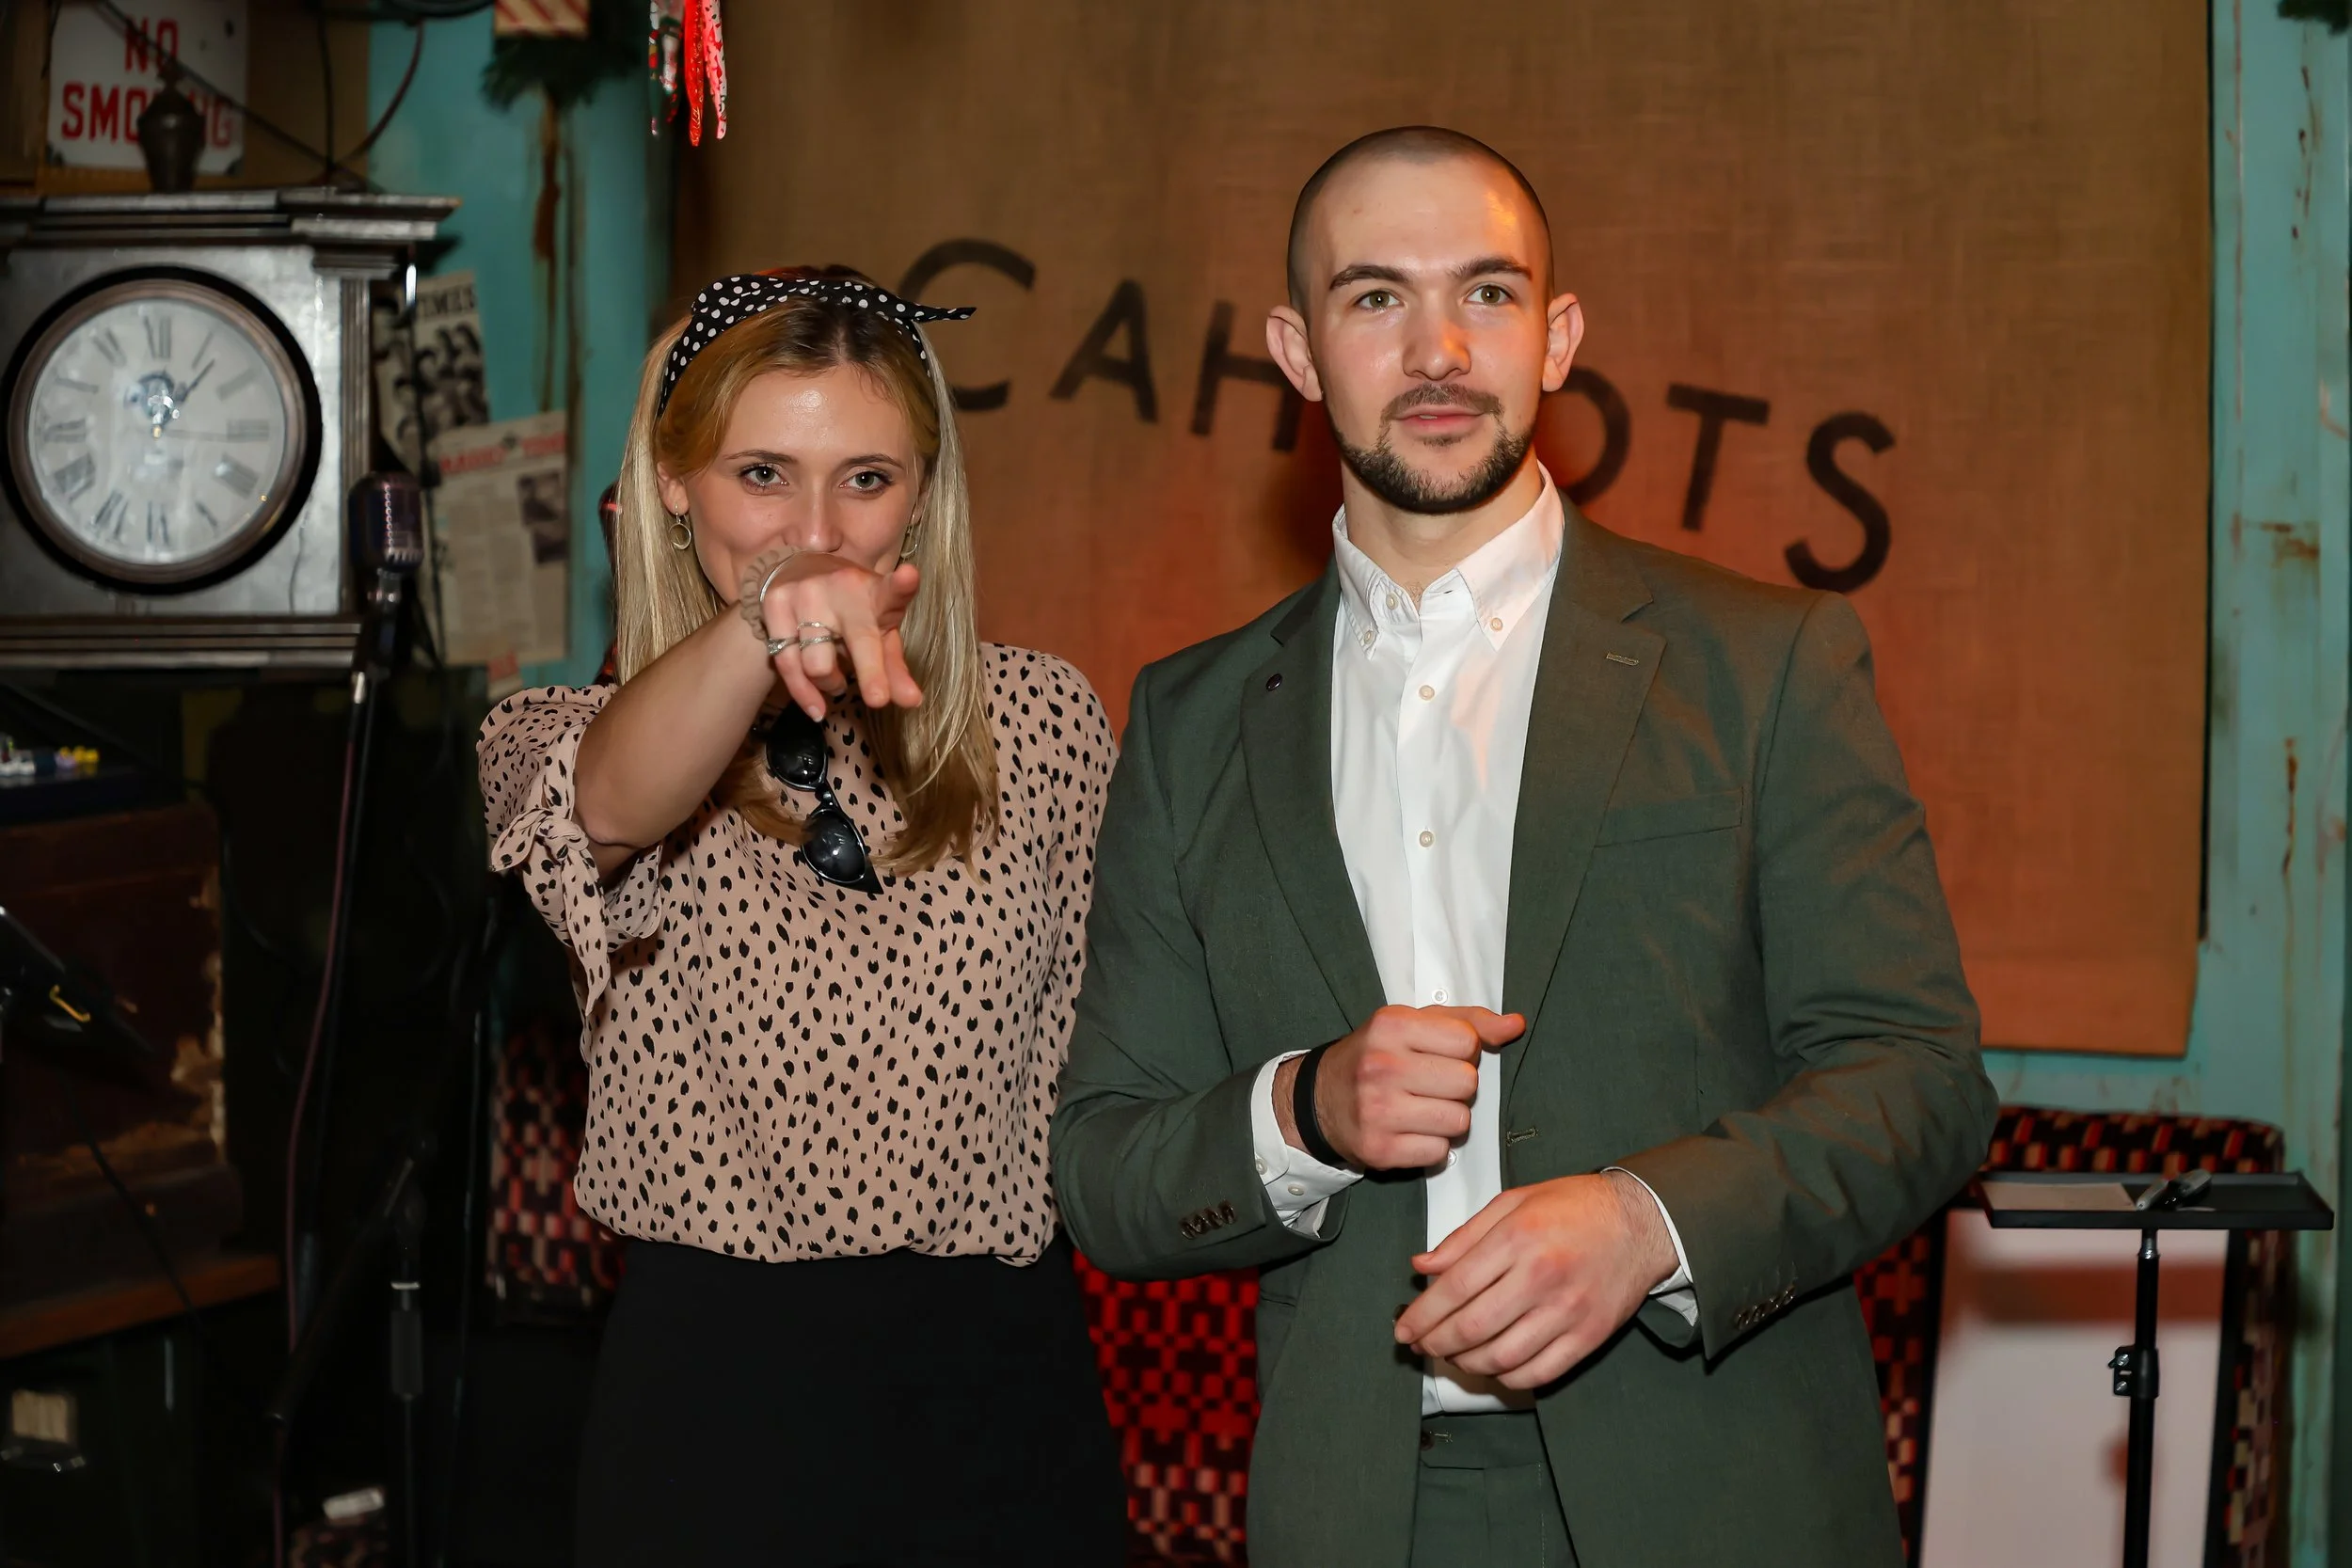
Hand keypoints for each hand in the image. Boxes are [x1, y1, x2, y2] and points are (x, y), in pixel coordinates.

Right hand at [757, 552, 924, 718]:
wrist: (800, 568)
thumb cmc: (852, 610)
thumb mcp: (878, 631)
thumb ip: (894, 667)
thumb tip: (912, 702)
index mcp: (875, 592)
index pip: (891, 590)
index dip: (902, 585)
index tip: (909, 577)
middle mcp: (841, 588)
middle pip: (858, 639)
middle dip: (871, 672)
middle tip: (878, 699)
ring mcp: (806, 595)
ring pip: (817, 663)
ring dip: (831, 683)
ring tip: (837, 682)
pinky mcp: (775, 604)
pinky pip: (786, 663)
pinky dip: (804, 693)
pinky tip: (817, 707)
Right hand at [1274, 1005, 1520, 1170]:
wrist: (1319, 1100)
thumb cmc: (1378, 1056)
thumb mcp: (1415, 1024)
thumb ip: (1469, 1021)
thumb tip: (1515, 1025)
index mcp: (1391, 1025)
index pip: (1467, 1041)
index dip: (1462, 1051)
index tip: (1438, 1055)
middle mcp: (1382, 1066)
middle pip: (1467, 1083)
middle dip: (1457, 1087)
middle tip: (1430, 1085)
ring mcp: (1378, 1110)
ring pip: (1459, 1121)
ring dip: (1448, 1118)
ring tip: (1422, 1108)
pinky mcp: (1379, 1149)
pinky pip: (1439, 1153)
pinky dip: (1432, 1146)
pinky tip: (1410, 1131)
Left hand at [1393, 1170, 1676, 1389]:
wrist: (1641, 1221)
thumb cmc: (1575, 1207)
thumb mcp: (1512, 1203)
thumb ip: (1463, 1237)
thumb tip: (1422, 1267)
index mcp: (1517, 1238)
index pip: (1454, 1289)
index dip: (1422, 1316)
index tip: (1404, 1329)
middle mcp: (1541, 1277)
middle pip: (1471, 1328)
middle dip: (1436, 1344)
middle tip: (1421, 1345)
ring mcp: (1567, 1312)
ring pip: (1501, 1358)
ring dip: (1466, 1363)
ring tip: (1454, 1355)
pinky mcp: (1589, 1337)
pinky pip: (1538, 1373)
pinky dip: (1507, 1377)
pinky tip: (1493, 1365)